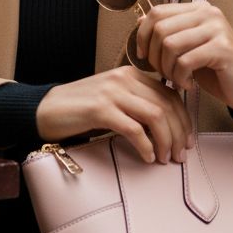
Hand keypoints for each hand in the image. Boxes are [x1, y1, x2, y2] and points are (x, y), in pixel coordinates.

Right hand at [35, 66, 193, 164]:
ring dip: (165, 141)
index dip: (184, 119)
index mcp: (131, 75)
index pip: (170, 94)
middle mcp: (124, 79)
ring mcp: (112, 93)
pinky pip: (133, 129)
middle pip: (166, 105)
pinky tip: (147, 157)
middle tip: (180, 155)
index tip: (187, 140)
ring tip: (165, 158)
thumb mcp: (113, 100)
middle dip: (178, 133)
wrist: (45, 109)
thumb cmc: (80, 110)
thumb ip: (137, 105)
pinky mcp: (100, 109)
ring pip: (155, 115)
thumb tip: (166, 128)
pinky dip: (145, 145)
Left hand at [135, 2, 232, 114]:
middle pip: (160, 29)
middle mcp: (208, 13)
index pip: (157, 12)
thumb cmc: (214, 69)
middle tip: (164, 73)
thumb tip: (138, 22)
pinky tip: (188, 84)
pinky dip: (180, 77)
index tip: (143, 56)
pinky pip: (185, 61)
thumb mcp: (187, 48)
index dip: (142, 35)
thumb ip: (168, 33)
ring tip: (177, 79)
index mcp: (197, 9)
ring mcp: (217, 28)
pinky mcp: (222, 48)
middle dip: (154, 57)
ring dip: (167, 69)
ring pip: (170, 45)